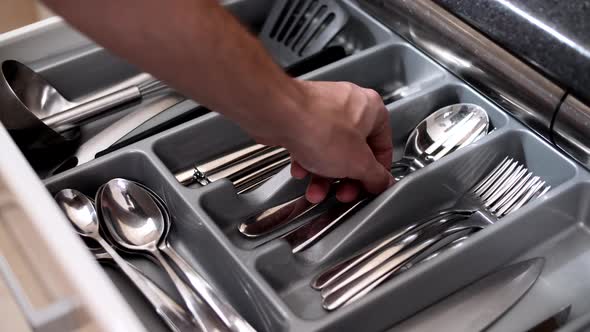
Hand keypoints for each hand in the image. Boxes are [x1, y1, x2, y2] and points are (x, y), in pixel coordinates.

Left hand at [275, 80, 393, 202]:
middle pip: (355, 151)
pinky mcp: (301, 116)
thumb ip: (375, 176)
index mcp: (372, 109)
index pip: (384, 146)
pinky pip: (310, 144)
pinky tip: (301, 170)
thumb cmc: (318, 127)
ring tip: (316, 190)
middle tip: (342, 192)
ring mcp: (323, 109)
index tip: (371, 187)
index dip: (377, 172)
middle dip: (346, 178)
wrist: (278, 115)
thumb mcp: (358, 163)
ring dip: (324, 175)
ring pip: (330, 150)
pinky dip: (306, 161)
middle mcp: (349, 105)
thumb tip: (382, 182)